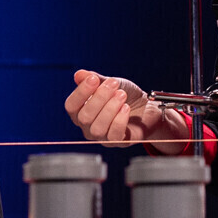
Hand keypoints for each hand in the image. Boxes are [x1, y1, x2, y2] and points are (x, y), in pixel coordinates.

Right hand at [64, 70, 191, 149]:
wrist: (147, 106)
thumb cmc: (126, 95)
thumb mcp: (112, 83)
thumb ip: (96, 79)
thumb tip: (79, 74)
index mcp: (81, 111)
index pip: (71, 106)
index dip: (80, 92)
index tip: (93, 79)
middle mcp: (88, 126)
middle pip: (84, 117)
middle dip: (99, 98)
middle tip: (114, 84)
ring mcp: (102, 137)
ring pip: (97, 129)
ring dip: (110, 109)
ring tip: (122, 95)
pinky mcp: (118, 142)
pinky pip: (113, 136)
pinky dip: (119, 120)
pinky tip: (126, 108)